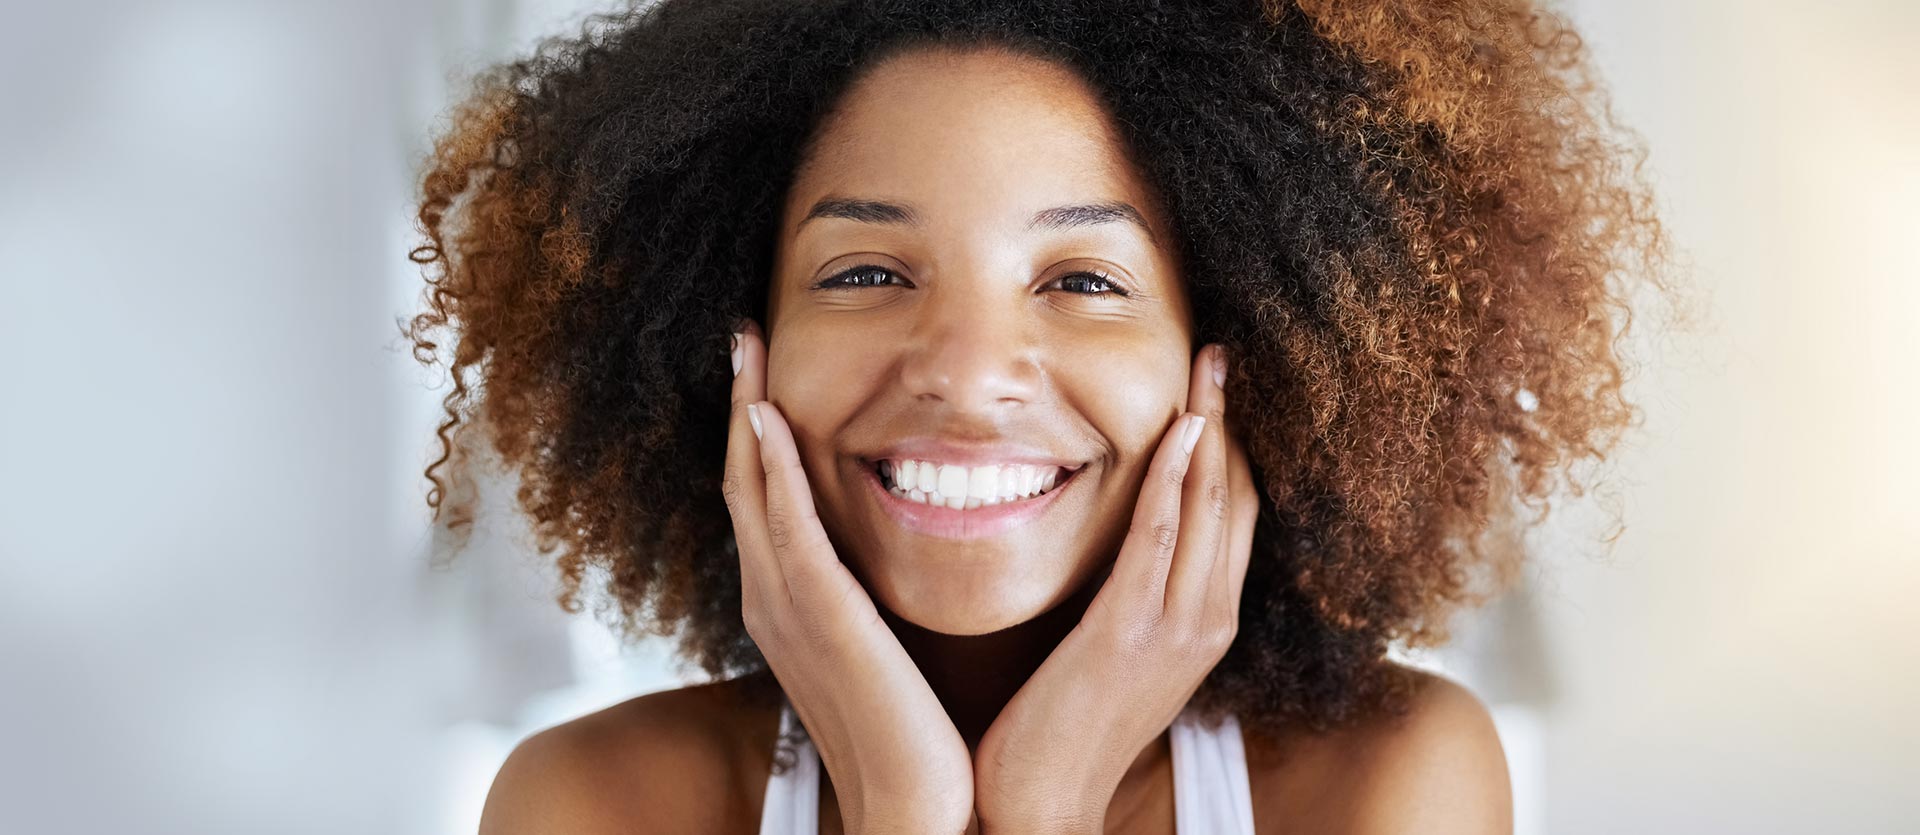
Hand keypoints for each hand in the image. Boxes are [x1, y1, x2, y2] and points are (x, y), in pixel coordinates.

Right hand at [722, 321, 975, 834]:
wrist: (913, 804)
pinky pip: (786, 527)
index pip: (761, 496)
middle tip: (741, 336)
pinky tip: (767, 418)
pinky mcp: (817, 614)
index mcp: (787, 603)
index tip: (762, 370)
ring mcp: (785, 605)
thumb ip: (869, 599)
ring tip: (745, 350)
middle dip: (738, 403)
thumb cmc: (912, 733)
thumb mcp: (882, 648)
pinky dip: (770, 470)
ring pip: (751, 488)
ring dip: (745, 413)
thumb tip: (884, 561)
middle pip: (741, 478)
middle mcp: (771, 597)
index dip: (755, 429)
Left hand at [971, 344, 1258, 833]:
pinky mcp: (1129, 633)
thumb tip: (1124, 544)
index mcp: (1207, 622)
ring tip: (1209, 367)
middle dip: (1233, 421)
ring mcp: (1177, 628)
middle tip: (1221, 354)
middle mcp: (1208, 620)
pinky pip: (1162, 539)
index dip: (1234, 446)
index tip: (1219, 388)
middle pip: (1238, 498)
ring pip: (1211, 507)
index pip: (1237, 515)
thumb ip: (1135, 596)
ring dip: (1211, 428)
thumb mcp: (1118, 652)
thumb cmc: (1067, 728)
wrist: (1044, 802)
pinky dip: (1176, 478)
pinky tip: (1179, 430)